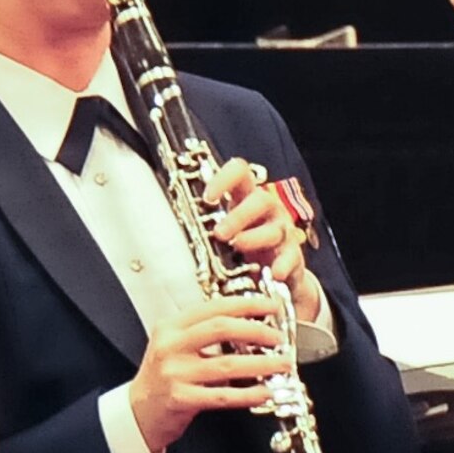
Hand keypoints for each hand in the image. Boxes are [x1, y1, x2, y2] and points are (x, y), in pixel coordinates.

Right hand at [130, 297, 287, 452]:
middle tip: (279, 337)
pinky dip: (248, 394)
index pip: (214, 307)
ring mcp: (175, 373)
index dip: (247, 305)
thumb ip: (204, 332)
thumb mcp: (176, 345)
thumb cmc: (162, 378)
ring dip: (261, 364)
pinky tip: (265, 392)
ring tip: (282, 364)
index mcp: (171, 327)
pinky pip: (222, 395)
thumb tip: (250, 324)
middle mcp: (171, 346)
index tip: (270, 306)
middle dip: (257, 331)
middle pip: (221, 328)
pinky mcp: (180, 399)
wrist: (138, 413)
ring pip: (227, 364)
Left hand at [204, 158, 322, 321]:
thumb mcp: (223, 232)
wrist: (273, 280)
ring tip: (238, 246)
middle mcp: (267, 211)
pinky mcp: (294, 257)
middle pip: (260, 199)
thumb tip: (160, 226)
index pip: (240, 172)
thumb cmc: (242, 250)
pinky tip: (273, 273)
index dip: (224, 179)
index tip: (207, 197)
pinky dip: (283, 265)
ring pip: (274, 228)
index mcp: (246, 198)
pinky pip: (292, 257)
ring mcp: (282, 232)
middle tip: (219, 233)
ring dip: (255, 237)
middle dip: (238, 215)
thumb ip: (203, 224)